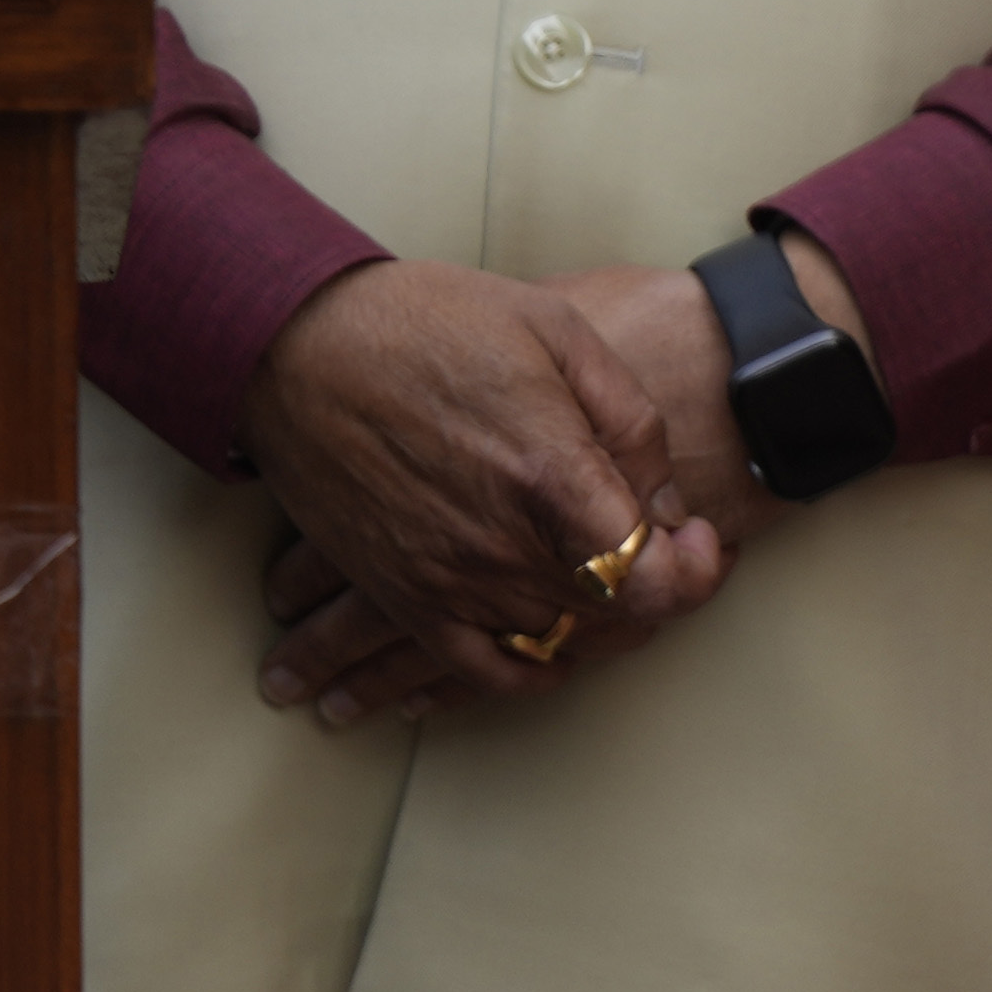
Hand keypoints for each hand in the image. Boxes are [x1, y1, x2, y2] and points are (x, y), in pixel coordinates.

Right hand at [237, 259, 741, 733]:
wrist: (294, 344)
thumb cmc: (425, 321)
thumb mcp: (553, 329)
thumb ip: (629, 419)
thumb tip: (667, 501)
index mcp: (549, 475)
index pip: (652, 576)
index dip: (693, 570)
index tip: (696, 537)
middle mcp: (502, 545)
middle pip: (611, 613)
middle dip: (652, 581)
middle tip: (656, 543)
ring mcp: (449, 580)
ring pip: (555, 641)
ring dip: (596, 621)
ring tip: (604, 575)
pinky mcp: (403, 595)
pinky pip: (479, 670)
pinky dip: (524, 670)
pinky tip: (545, 649)